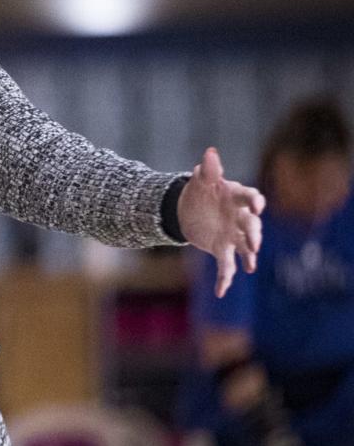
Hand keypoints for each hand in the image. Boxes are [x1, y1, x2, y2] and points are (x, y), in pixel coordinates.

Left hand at [178, 147, 265, 296]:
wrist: (187, 209)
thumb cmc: (199, 190)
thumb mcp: (200, 178)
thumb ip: (208, 168)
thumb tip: (210, 153)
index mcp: (236, 197)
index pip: (250, 197)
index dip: (255, 201)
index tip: (257, 206)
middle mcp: (240, 217)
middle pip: (252, 226)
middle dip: (254, 234)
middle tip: (255, 243)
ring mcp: (234, 235)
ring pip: (245, 247)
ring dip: (249, 256)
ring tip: (250, 265)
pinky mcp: (224, 249)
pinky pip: (227, 266)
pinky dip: (226, 278)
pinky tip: (221, 291)